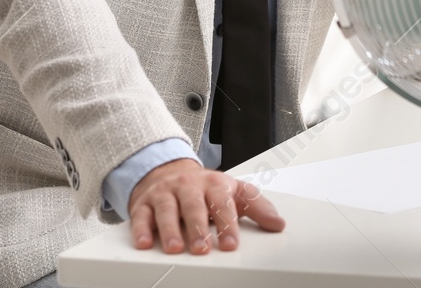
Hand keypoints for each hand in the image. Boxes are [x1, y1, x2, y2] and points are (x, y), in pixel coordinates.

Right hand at [128, 158, 284, 253]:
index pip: (222, 202)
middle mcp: (189, 186)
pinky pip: (141, 215)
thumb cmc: (204, 189)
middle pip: (193, 205)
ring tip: (175, 248)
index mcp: (214, 184)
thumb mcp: (234, 193)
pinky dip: (142, 229)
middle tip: (202, 248)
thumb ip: (257, 208)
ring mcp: (166, 193)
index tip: (231, 243)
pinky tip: (145, 242)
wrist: (169, 171)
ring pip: (167, 209)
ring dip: (170, 229)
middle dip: (197, 228)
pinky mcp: (144, 202)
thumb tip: (278, 224)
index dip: (227, 223)